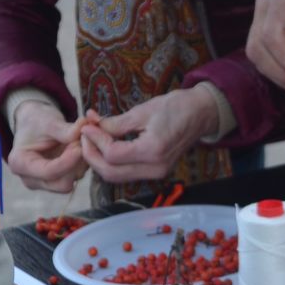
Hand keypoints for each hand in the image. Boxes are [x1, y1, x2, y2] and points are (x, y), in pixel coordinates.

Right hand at [7, 100, 83, 192]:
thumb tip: (82, 130)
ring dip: (81, 161)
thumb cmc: (36, 122)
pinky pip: (77, 175)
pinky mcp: (60, 180)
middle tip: (81, 141)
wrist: (35, 124)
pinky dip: (83, 161)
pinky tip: (81, 145)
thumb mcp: (47, 121)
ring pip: (73, 180)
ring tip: (80, 139)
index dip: (67, 161)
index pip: (48, 172)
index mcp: (20, 164)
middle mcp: (32, 179)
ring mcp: (47, 182)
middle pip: (61, 184)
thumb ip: (63, 129)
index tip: (79, 147)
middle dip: (75, 163)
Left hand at [77, 87, 221, 184]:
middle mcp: (155, 167)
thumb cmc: (175, 107)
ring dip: (99, 161)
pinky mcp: (155, 172)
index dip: (95, 141)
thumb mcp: (142, 111)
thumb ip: (115, 123)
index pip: (113, 154)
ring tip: (92, 141)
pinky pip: (126, 173)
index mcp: (153, 150)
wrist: (201, 113)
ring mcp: (156, 173)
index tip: (86, 127)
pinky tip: (106, 146)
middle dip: (91, 155)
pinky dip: (112, 163)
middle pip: (111, 173)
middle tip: (84, 137)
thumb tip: (92, 126)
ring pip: (116, 177)